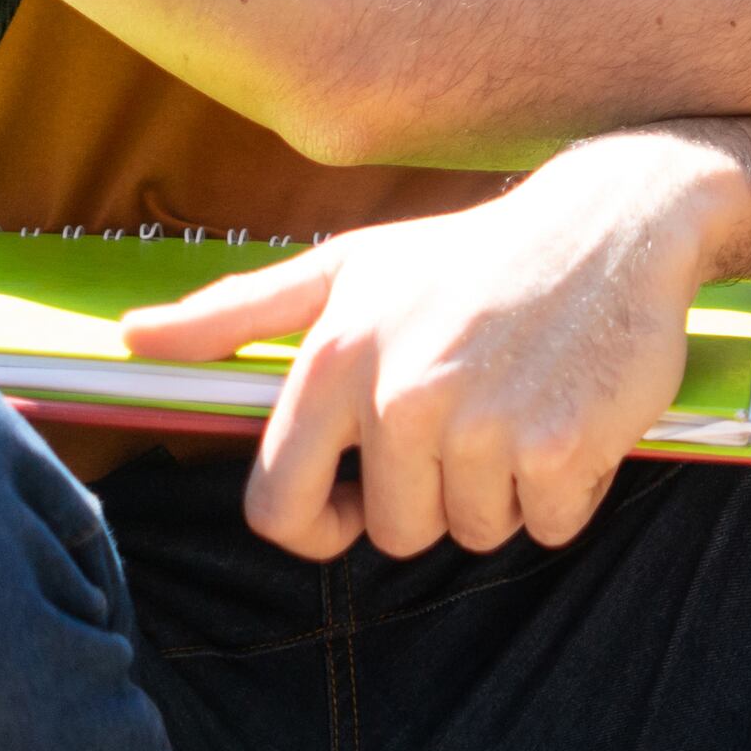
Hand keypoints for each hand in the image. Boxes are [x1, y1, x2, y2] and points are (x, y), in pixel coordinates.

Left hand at [120, 130, 733, 560]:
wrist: (618, 218)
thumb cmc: (472, 253)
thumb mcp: (349, 266)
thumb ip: (236, 313)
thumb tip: (132, 337)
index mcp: (336, 360)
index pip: (277, 507)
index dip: (318, 526)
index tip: (358, 506)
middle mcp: (401, 396)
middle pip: (396, 531)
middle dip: (437, 495)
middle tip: (476, 416)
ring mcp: (484, 425)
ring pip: (475, 531)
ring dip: (505, 490)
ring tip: (524, 405)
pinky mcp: (563, 447)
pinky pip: (547, 526)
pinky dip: (566, 490)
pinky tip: (573, 417)